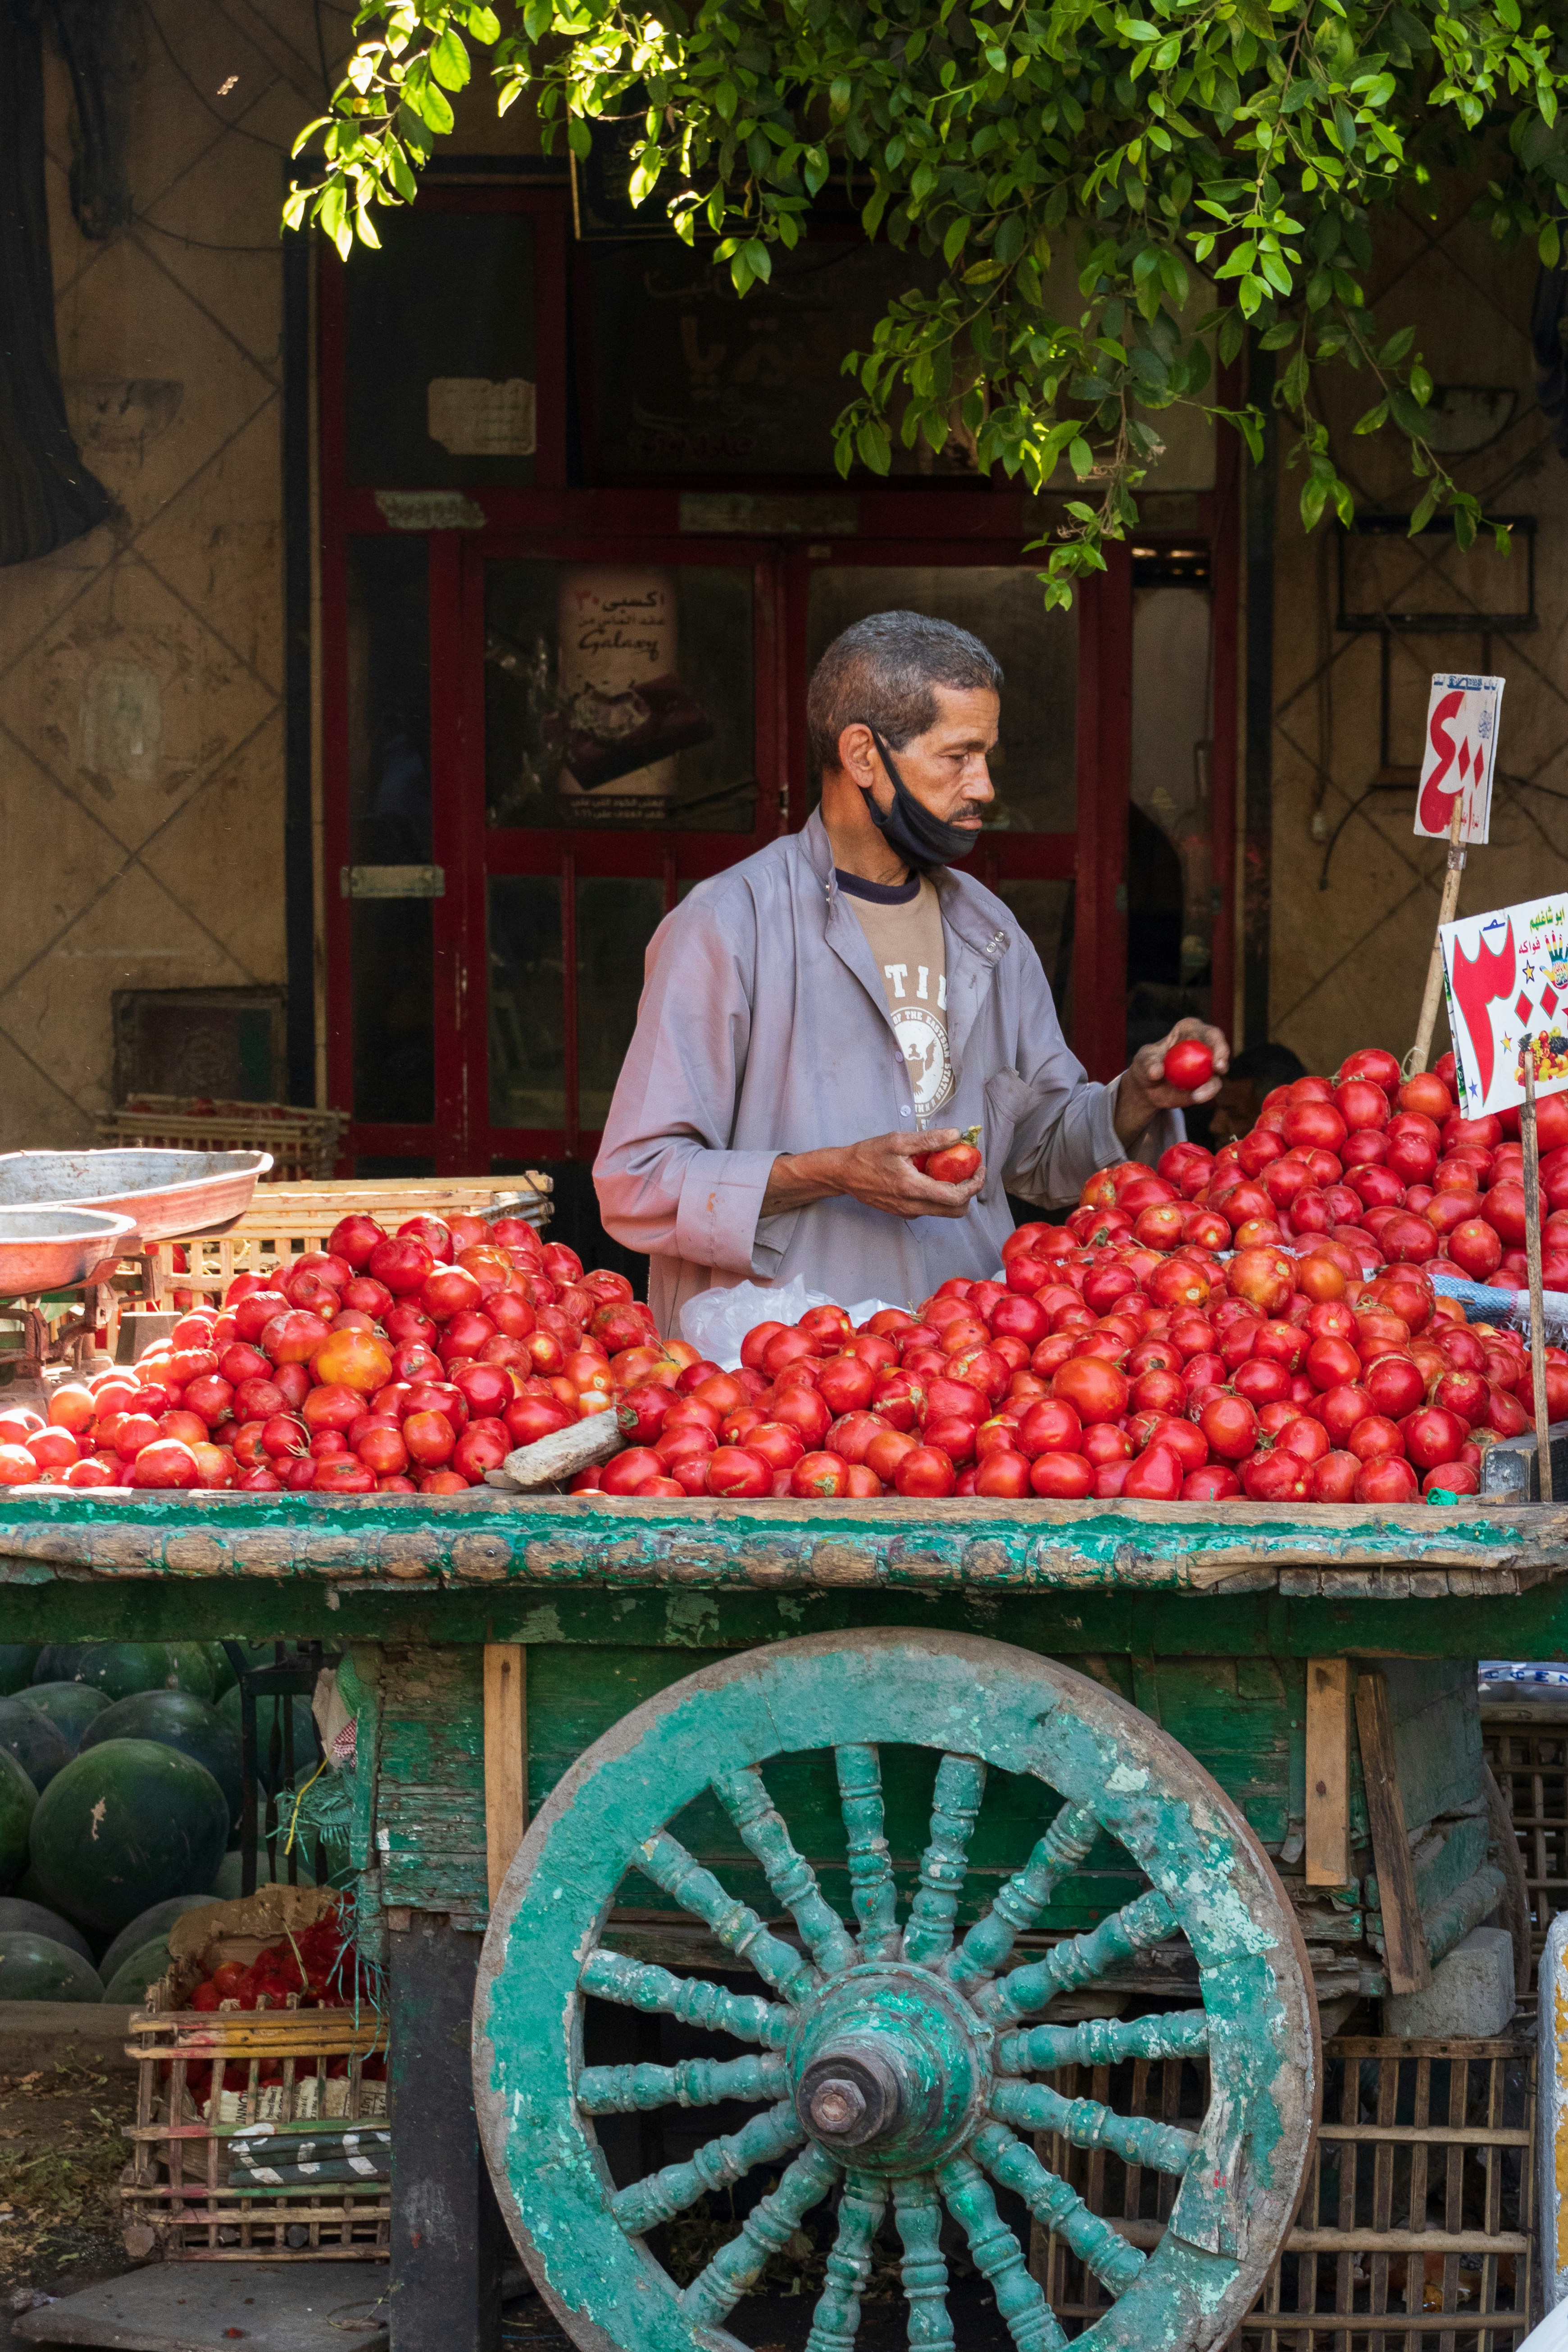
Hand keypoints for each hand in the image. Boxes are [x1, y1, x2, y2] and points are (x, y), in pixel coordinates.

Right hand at [761, 1128, 985, 1221]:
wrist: (842, 1173)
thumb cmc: (867, 1155)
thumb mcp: (898, 1141)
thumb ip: (929, 1140)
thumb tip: (957, 1135)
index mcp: (914, 1189)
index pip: (956, 1198)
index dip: (975, 1185)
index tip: (980, 1168)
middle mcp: (913, 1207)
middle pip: (955, 1211)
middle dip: (969, 1192)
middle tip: (970, 1171)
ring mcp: (907, 1212)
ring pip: (943, 1211)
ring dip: (954, 1193)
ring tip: (950, 1170)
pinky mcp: (902, 1212)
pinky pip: (929, 1208)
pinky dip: (938, 1195)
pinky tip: (930, 1175)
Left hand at [1113, 1019, 1230, 1147]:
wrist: (1148, 1087)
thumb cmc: (1146, 1065)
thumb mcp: (1142, 1061)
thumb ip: (1148, 1064)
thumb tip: (1157, 1072)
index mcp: (1191, 1031)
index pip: (1208, 1032)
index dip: (1216, 1040)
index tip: (1213, 1054)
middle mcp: (1204, 1046)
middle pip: (1220, 1048)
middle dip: (1223, 1056)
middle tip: (1218, 1068)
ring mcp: (1207, 1065)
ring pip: (1218, 1073)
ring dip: (1212, 1084)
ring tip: (1197, 1095)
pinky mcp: (1206, 1083)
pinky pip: (1211, 1088)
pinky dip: (1205, 1093)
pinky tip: (1195, 1098)